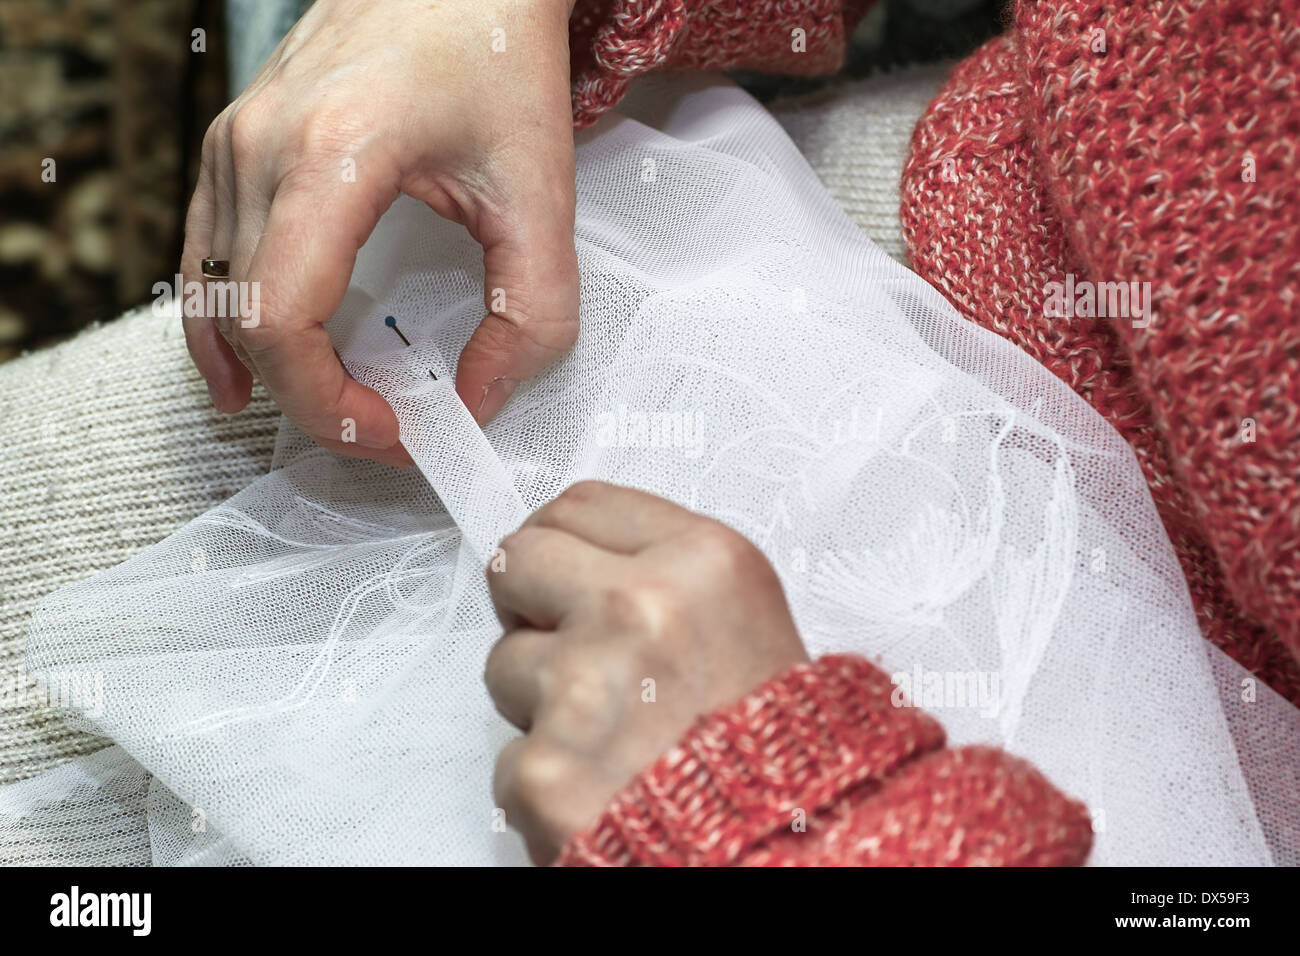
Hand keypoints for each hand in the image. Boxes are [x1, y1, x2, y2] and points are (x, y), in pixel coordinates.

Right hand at [181, 0, 579, 466]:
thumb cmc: (497, 52)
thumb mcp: (540, 193)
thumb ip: (530, 313)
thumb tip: (477, 402)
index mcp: (330, 155)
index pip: (282, 320)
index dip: (327, 404)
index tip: (392, 433)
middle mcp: (260, 146)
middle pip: (243, 319)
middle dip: (306, 400)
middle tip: (377, 431)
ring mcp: (235, 140)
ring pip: (211, 291)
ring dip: (262, 367)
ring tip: (321, 410)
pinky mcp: (236, 141)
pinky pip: (206, 253)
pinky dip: (223, 319)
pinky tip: (246, 363)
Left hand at [484, 481, 809, 863]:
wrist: (792, 850)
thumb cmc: (783, 751)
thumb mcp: (748, 618)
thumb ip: (668, 573)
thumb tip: (579, 557)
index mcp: (702, 563)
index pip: (580, 505)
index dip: (563, 541)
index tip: (559, 568)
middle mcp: (640, 610)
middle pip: (518, 560)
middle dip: (530, 604)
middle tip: (569, 646)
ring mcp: (585, 689)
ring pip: (501, 663)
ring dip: (538, 700)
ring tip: (609, 735)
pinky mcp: (544, 771)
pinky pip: (506, 756)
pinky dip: (543, 778)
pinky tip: (600, 788)